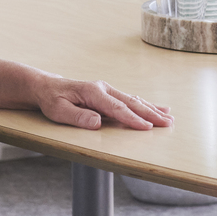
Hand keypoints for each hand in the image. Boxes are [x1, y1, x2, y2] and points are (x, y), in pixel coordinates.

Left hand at [33, 75, 173, 130]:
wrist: (47, 87)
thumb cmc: (52, 100)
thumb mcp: (58, 111)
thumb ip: (77, 117)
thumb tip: (97, 122)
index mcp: (93, 93)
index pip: (117, 108)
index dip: (133, 119)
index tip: (147, 127)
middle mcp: (104, 89)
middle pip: (131, 103)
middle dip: (151, 114)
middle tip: (168, 123)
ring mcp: (107, 91)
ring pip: (134, 101)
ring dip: (152, 109)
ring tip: (169, 117)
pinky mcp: (108, 95)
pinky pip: (130, 100)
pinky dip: (145, 105)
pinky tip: (157, 108)